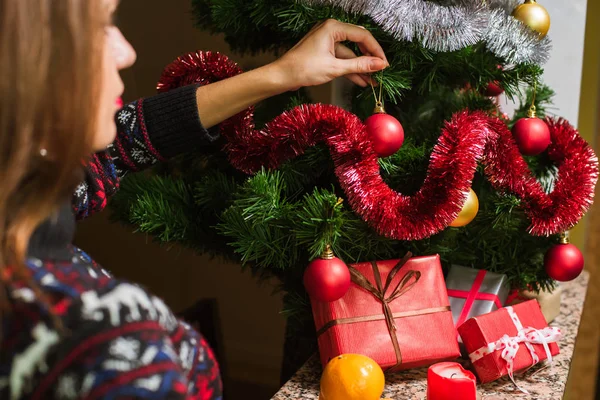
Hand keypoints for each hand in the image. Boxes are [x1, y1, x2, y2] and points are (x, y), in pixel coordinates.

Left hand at [270, 19, 388, 90]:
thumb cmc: (303, 69)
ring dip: (360, 67)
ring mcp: (327, 41)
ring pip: (350, 53)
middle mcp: (331, 30)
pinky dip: (350, 69)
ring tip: (373, 80)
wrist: (282, 76)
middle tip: (380, 71)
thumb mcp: (335, 68)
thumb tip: (380, 64)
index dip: (376, 50)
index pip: (362, 36)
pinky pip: (341, 59)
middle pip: (358, 42)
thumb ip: (360, 65)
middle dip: (369, 58)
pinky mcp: (324, 52)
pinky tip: (361, 80)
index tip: (384, 64)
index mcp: (333, 27)